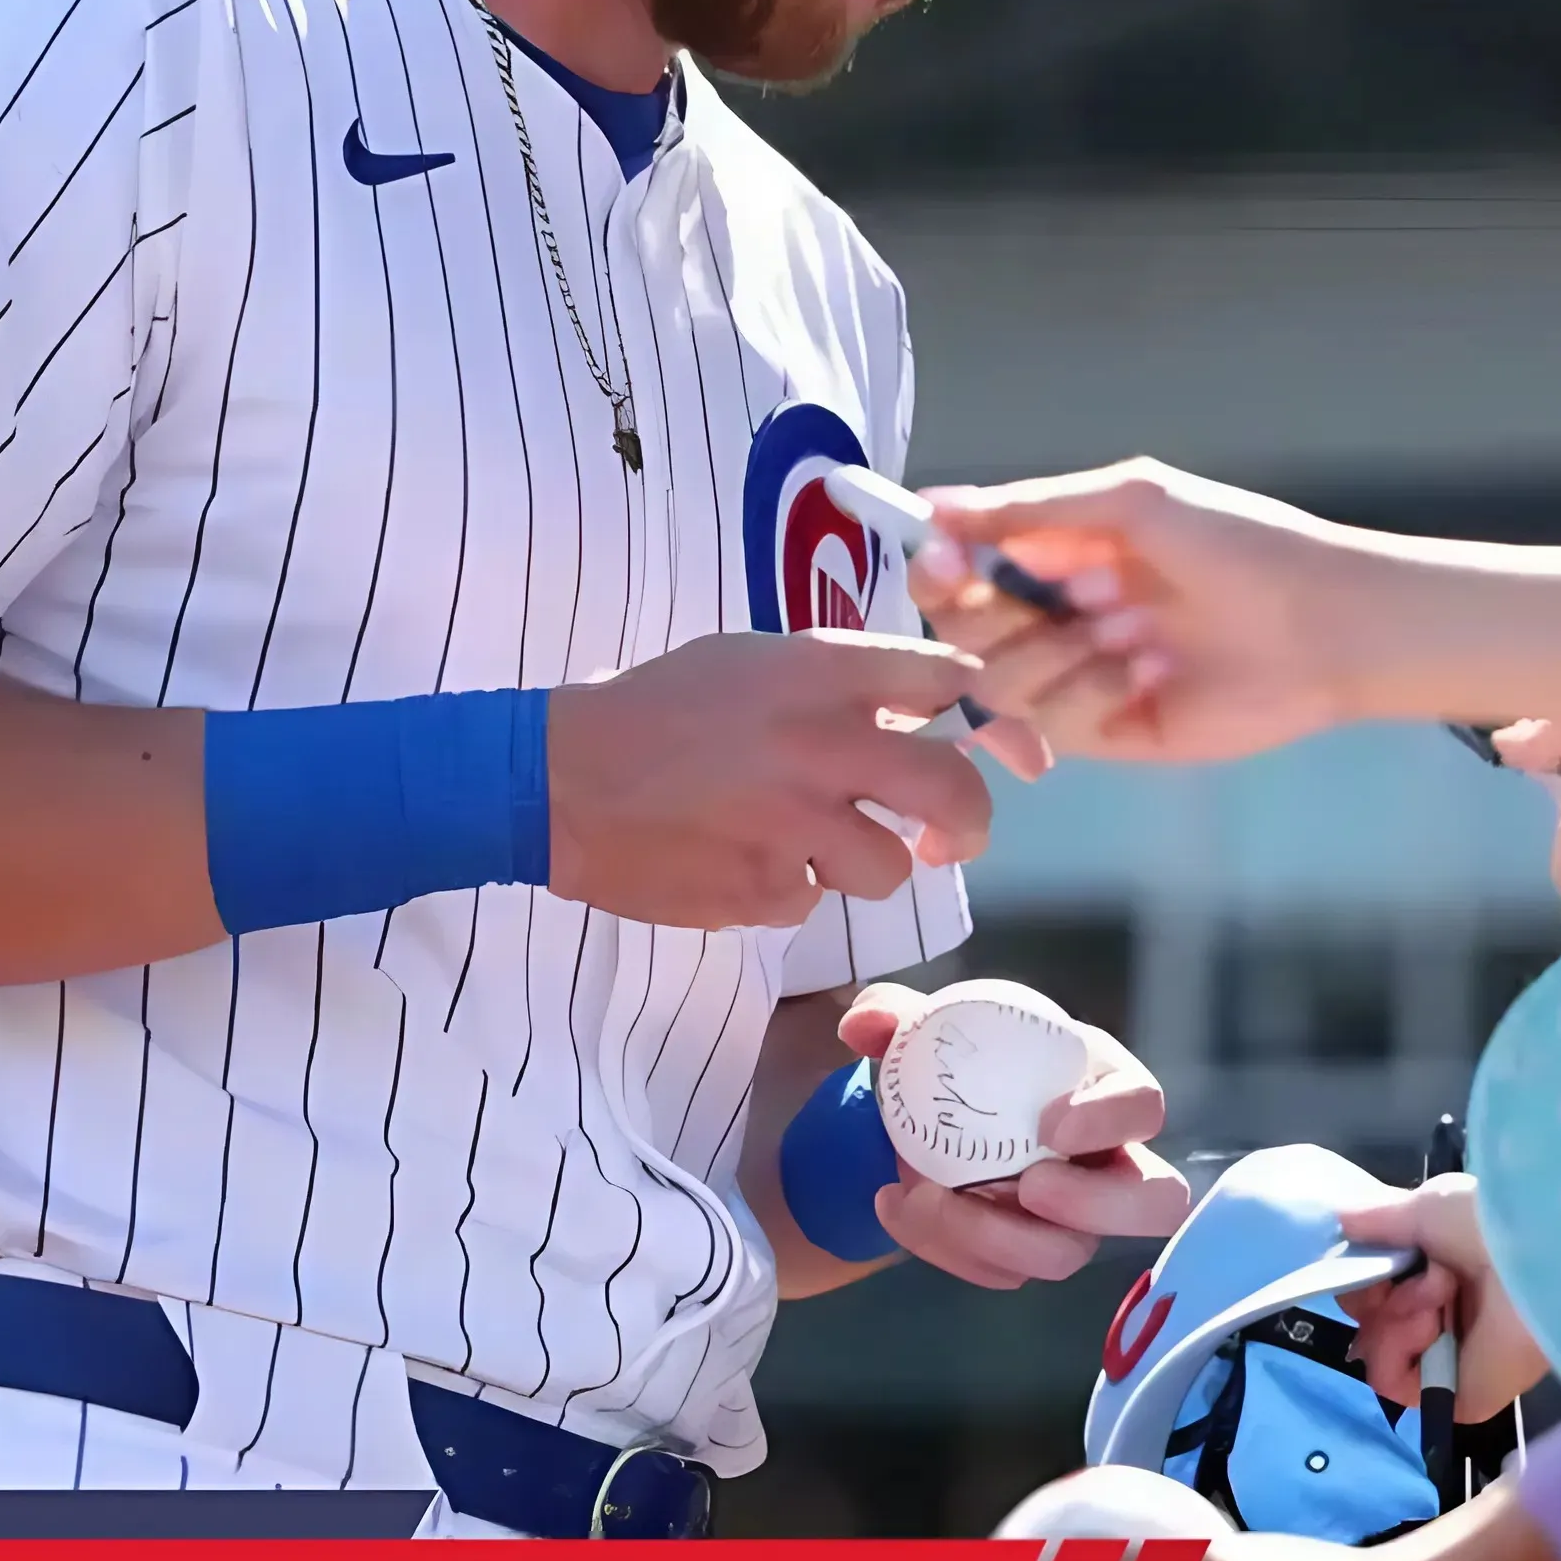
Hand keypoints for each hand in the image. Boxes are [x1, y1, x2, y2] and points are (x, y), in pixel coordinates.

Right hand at [545, 630, 990, 928]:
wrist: (557, 779)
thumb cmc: (654, 708)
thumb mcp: (749, 662)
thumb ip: (835, 685)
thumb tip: (917, 720)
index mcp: (820, 674)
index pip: (949, 681)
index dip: (991, 714)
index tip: (1002, 741)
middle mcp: (822, 746)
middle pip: (953, 791)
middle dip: (968, 820)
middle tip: (949, 834)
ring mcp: (796, 825)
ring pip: (888, 867)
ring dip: (861, 863)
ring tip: (802, 842)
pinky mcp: (765, 890)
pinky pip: (811, 899)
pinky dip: (786, 888)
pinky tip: (739, 859)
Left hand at [834, 991, 1187, 1288]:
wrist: (923, 1113)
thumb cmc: (957, 1057)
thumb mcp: (923, 1024)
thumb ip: (893, 1012)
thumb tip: (864, 1025)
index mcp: (1098, 1085)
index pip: (1144, 1103)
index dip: (1113, 1120)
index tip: (1052, 1124)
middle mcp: (1105, 1159)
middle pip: (1156, 1202)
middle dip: (1099, 1206)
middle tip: (1030, 1187)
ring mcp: (1073, 1218)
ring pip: (1068, 1254)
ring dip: (997, 1238)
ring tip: (928, 1199)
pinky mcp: (1028, 1253)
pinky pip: (1005, 1273)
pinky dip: (949, 1250)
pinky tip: (896, 1205)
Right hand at [908, 460, 1371, 770]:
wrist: (1326, 625)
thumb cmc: (1240, 547)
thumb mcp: (1133, 501)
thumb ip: (1030, 508)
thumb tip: (931, 503)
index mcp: (1056, 560)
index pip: (957, 571)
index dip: (937, 568)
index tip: (943, 559)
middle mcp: (1054, 622)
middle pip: (961, 634)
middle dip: (992, 616)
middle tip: (1063, 598)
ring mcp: (1076, 683)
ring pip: (996, 685)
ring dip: (1056, 652)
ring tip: (1133, 629)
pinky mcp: (1107, 736)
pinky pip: (1052, 726)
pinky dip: (1092, 692)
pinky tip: (1151, 670)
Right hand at [1337, 1177, 1548, 1422]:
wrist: (1538, 1257)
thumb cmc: (1484, 1223)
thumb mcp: (1422, 1208)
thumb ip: (1377, 1223)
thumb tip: (1340, 1221)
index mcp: (1438, 1277)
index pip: (1375, 1293)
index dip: (1365, 1277)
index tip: (1377, 1258)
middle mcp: (1442, 1319)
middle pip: (1371, 1323)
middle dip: (1380, 1294)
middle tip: (1414, 1274)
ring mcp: (1450, 1361)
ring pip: (1377, 1351)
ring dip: (1394, 1315)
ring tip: (1437, 1296)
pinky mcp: (1459, 1397)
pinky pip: (1396, 1383)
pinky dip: (1398, 1349)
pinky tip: (1429, 1323)